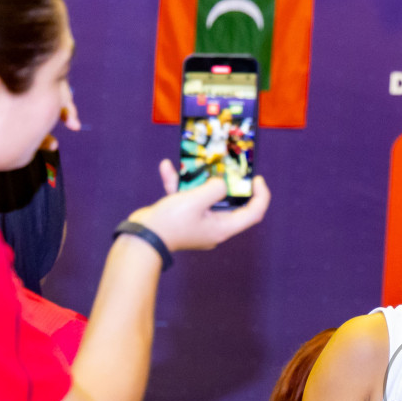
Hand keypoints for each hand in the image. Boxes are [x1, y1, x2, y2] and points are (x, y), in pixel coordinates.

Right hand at [133, 165, 270, 253]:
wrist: (141, 238)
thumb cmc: (170, 222)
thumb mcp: (195, 201)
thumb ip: (214, 189)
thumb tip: (221, 184)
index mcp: (222, 228)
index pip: (253, 214)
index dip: (261, 196)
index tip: (257, 178)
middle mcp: (214, 228)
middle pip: (230, 204)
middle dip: (228, 183)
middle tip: (228, 166)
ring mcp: (198, 223)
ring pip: (205, 198)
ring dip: (198, 180)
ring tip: (194, 162)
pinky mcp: (183, 218)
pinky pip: (186, 199)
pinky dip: (178, 184)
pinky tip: (167, 168)